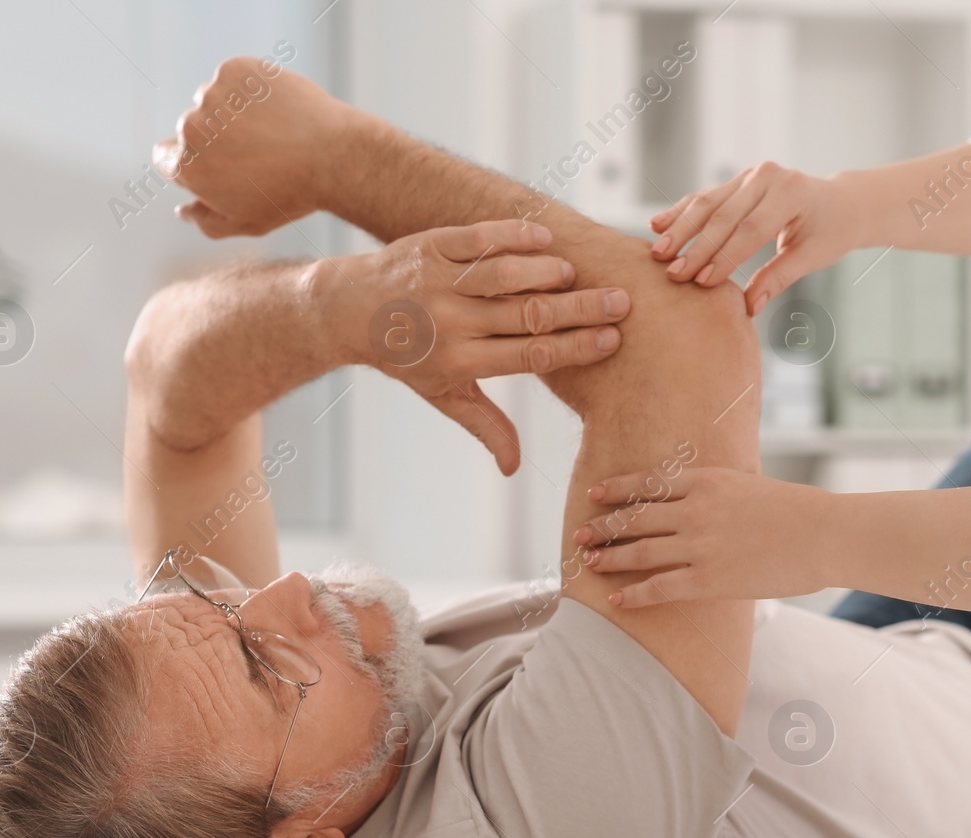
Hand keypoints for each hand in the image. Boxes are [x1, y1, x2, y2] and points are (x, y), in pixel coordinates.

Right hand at [153, 57, 363, 236]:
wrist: (333, 156)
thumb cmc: (291, 195)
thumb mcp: (247, 222)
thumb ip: (207, 221)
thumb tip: (183, 210)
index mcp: (186, 166)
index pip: (165, 157)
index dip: (193, 161)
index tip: (220, 163)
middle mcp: (190, 128)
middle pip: (191, 128)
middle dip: (216, 138)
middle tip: (259, 151)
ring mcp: (212, 95)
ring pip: (213, 101)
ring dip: (232, 111)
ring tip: (273, 131)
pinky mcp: (234, 69)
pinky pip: (234, 77)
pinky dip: (250, 88)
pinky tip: (278, 109)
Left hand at [347, 219, 630, 474]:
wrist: (349, 310)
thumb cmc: (406, 356)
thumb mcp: (442, 394)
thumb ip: (484, 424)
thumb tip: (514, 468)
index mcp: (460, 362)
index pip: (531, 356)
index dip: (577, 348)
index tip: (613, 339)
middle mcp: (450, 322)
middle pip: (528, 315)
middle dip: (581, 310)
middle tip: (621, 302)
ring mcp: (438, 281)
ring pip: (505, 275)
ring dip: (547, 272)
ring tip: (575, 275)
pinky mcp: (430, 246)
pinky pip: (478, 238)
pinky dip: (514, 235)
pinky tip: (544, 238)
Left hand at [571, 467, 831, 606]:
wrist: (823, 534)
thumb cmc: (795, 511)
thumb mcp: (748, 486)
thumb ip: (716, 492)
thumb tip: (694, 499)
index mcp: (706, 482)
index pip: (647, 483)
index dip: (616, 489)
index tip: (594, 493)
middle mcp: (695, 510)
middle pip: (635, 518)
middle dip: (602, 526)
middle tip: (579, 533)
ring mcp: (700, 545)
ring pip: (640, 551)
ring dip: (609, 556)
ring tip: (589, 561)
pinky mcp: (709, 579)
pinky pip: (660, 588)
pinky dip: (633, 594)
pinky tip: (615, 600)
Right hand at [649, 163, 858, 316]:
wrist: (839, 203)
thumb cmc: (829, 232)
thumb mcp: (812, 256)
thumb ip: (778, 278)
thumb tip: (749, 308)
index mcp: (790, 193)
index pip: (750, 230)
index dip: (724, 257)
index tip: (700, 282)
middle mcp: (767, 177)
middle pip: (723, 215)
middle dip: (695, 247)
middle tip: (672, 273)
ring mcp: (749, 175)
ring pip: (707, 203)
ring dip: (680, 228)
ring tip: (657, 251)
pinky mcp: (737, 181)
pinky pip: (705, 197)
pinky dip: (680, 212)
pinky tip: (657, 225)